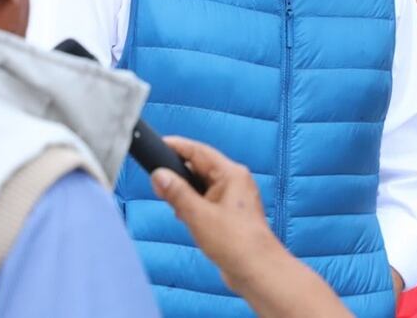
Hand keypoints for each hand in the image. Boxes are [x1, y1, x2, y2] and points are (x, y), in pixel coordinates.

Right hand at [149, 136, 279, 291]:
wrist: (257, 271)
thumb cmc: (236, 242)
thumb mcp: (198, 215)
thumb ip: (177, 193)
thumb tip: (159, 175)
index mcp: (231, 174)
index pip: (198, 151)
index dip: (176, 146)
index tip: (158, 145)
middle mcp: (234, 181)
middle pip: (199, 168)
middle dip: (178, 176)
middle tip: (158, 184)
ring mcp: (233, 197)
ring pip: (201, 186)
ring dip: (185, 194)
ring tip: (175, 207)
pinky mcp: (230, 213)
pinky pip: (206, 201)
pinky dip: (193, 206)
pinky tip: (186, 218)